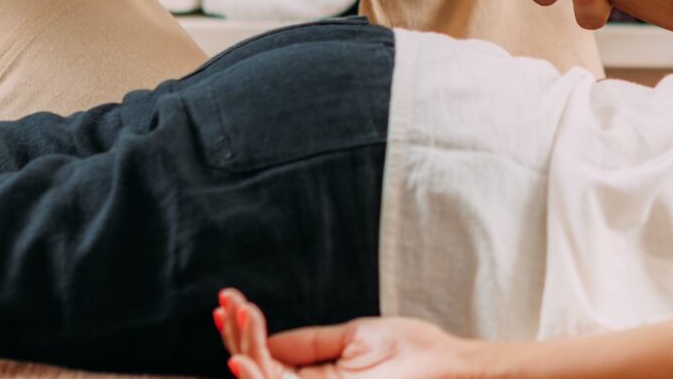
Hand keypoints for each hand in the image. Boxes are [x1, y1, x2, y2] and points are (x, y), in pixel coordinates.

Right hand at [216, 289, 482, 378]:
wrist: (447, 365)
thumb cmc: (411, 352)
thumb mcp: (354, 337)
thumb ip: (310, 342)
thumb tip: (267, 338)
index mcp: (315, 378)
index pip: (265, 359)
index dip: (243, 332)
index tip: (227, 300)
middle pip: (256, 368)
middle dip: (237, 335)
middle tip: (225, 303)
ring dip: (243, 347)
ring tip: (237, 316)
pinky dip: (257, 373)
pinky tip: (242, 355)